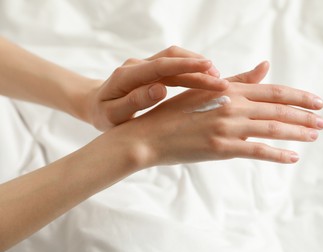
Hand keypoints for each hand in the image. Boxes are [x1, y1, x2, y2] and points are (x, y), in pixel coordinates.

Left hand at [85, 46, 227, 130]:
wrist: (95, 103)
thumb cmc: (104, 114)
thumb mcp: (112, 116)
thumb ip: (134, 103)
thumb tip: (160, 89)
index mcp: (127, 76)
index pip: (161, 66)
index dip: (186, 67)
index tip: (208, 71)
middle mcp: (137, 65)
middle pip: (172, 59)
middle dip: (198, 67)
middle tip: (221, 81)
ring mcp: (144, 65)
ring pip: (175, 58)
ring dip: (197, 66)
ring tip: (218, 79)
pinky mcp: (151, 69)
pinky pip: (174, 65)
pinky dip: (191, 70)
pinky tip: (205, 79)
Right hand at [106, 69, 322, 166]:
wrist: (147, 136)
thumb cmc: (172, 112)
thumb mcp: (204, 90)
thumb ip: (237, 80)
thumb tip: (265, 66)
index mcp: (228, 90)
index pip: (272, 90)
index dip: (298, 95)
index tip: (316, 101)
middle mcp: (231, 105)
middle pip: (278, 108)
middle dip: (304, 115)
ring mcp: (226, 127)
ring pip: (272, 128)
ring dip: (297, 132)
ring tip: (315, 136)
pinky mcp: (221, 148)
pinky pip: (256, 151)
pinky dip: (277, 154)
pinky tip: (293, 158)